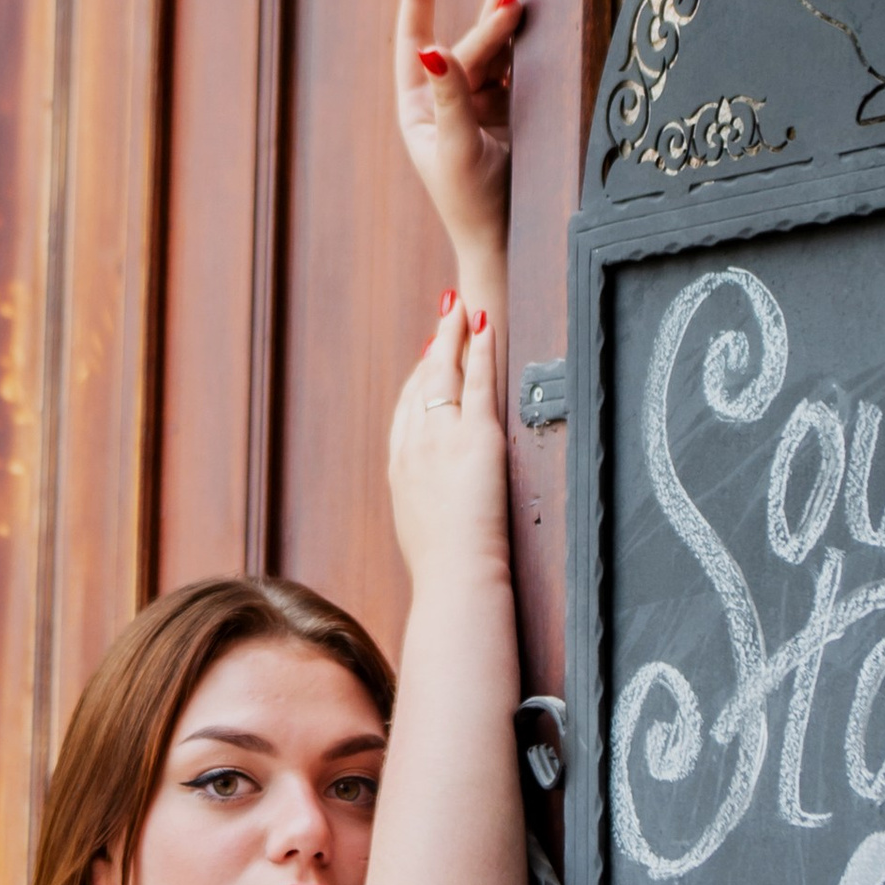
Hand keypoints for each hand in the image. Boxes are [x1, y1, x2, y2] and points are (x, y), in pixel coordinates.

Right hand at [388, 294, 508, 594]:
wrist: (454, 576)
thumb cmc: (445, 567)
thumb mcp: (424, 529)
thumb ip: (427, 504)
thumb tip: (435, 506)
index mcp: (400, 466)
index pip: (406, 409)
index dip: (417, 379)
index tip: (426, 358)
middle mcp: (414, 444)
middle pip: (421, 382)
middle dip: (433, 346)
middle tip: (443, 316)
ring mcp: (441, 438)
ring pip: (446, 374)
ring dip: (453, 336)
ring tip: (461, 308)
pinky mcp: (475, 437)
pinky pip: (479, 381)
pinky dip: (480, 349)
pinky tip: (484, 326)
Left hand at [396, 0, 518, 284]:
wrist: (508, 241)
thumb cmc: (472, 203)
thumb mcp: (457, 147)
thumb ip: (450, 95)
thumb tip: (430, 47)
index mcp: (418, 107)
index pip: (415, 39)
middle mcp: (445, 99)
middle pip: (467, 43)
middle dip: (488, 19)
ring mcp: (479, 102)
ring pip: (495, 50)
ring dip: (507, 21)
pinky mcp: (511, 111)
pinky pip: (519, 68)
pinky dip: (529, 46)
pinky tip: (537, 23)